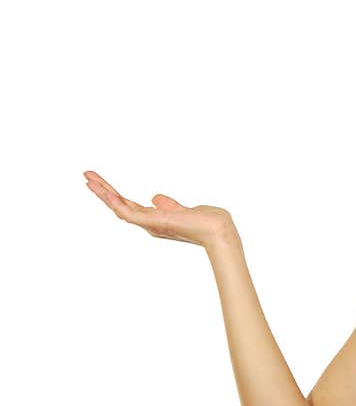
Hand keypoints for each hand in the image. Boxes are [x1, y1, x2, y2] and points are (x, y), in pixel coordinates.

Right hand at [83, 170, 234, 247]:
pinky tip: (106, 193)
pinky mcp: (155, 224)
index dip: (113, 194)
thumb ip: (168, 205)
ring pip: (120, 209)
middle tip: (86, 175)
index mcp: (155, 220)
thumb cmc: (207, 222)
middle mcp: (150, 224)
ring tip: (88, 179)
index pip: (129, 205)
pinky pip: (130, 215)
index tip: (100, 181)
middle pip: (120, 206)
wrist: (218, 230)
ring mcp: (151, 225)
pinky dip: (117, 204)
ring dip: (103, 194)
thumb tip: (154, 197)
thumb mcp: (183, 209)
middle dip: (102, 191)